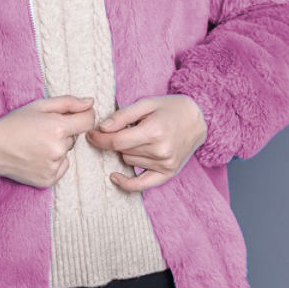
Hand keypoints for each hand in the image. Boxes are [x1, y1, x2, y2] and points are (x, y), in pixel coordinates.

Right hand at [0, 94, 96, 188]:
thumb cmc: (14, 123)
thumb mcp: (40, 106)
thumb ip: (69, 103)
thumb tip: (91, 103)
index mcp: (58, 128)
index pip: (88, 121)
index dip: (84, 116)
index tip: (75, 116)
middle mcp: (58, 149)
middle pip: (74, 137)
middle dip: (64, 132)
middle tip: (42, 131)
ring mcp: (53, 166)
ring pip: (67, 152)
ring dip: (58, 147)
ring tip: (36, 144)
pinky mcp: (49, 180)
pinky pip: (61, 167)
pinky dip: (53, 162)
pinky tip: (36, 157)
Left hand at [85, 94, 206, 191]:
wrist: (198, 119)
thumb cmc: (170, 108)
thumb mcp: (146, 103)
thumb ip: (123, 115)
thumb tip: (102, 128)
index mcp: (154, 131)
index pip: (117, 141)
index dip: (99, 138)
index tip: (90, 134)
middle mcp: (160, 151)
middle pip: (122, 151)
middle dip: (115, 140)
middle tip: (120, 129)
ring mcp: (165, 164)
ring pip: (129, 161)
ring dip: (126, 151)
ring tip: (139, 137)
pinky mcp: (168, 173)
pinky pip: (143, 184)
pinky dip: (128, 183)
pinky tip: (115, 177)